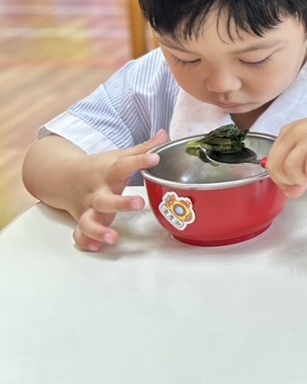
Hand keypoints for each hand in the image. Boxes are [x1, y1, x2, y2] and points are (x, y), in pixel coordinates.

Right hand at [73, 130, 167, 251]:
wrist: (64, 177)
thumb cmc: (99, 168)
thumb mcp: (118, 157)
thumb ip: (143, 149)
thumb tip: (165, 135)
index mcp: (108, 172)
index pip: (124, 165)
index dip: (141, 161)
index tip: (156, 158)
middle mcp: (97, 192)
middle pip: (105, 199)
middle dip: (120, 203)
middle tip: (139, 204)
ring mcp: (88, 208)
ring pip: (88, 221)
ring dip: (99, 230)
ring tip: (113, 237)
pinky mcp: (82, 220)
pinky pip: (79, 234)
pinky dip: (85, 241)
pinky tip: (97, 247)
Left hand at [262, 108, 306, 197]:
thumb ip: (296, 171)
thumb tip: (291, 193)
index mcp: (288, 132)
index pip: (271, 163)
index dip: (279, 180)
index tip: (292, 185)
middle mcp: (297, 131)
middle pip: (277, 166)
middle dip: (289, 181)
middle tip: (304, 180)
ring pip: (291, 166)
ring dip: (302, 178)